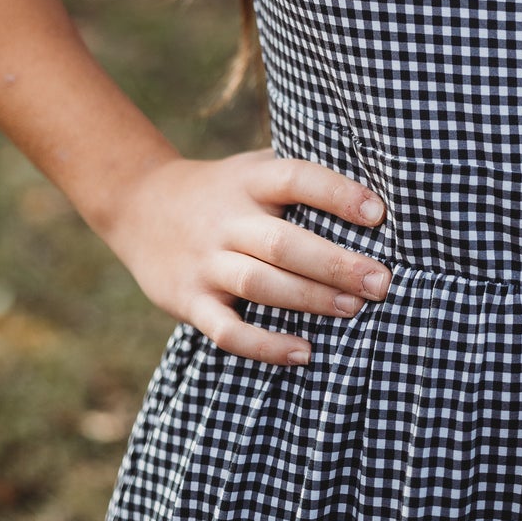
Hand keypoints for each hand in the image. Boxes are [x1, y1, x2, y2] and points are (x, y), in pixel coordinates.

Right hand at [103, 148, 389, 364]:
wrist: (139, 205)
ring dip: (310, 300)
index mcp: (249, 181)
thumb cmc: (222, 189)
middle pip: (284, 243)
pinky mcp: (188, 300)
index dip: (337, 193)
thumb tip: (378, 183)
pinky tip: (304, 352)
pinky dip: (265, 346)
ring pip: (260, 285)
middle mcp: (227, 220)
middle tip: (382, 282)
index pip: (296, 179)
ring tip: (355, 310)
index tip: (379, 213)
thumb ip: (299, 177)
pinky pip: (227, 330)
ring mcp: (205, 262)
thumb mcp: (253, 168)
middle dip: (336, 264)